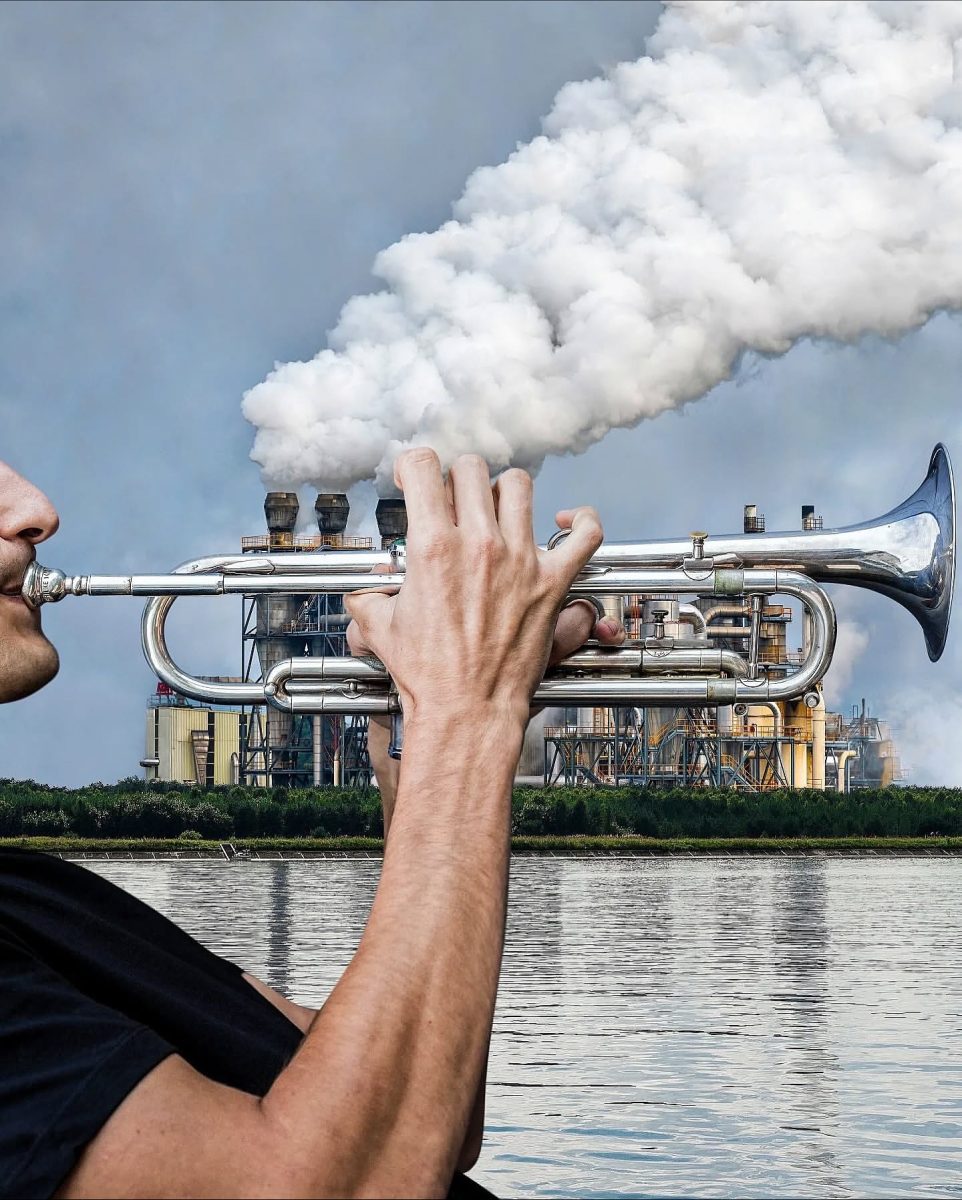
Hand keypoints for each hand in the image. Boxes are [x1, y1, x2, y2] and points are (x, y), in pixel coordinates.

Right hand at [345, 449, 603, 730]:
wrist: (466, 710)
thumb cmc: (427, 676)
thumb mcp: (379, 629)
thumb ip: (367, 600)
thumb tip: (362, 596)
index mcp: (433, 546)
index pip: (423, 466)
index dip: (413, 464)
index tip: (414, 478)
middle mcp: (478, 544)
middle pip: (471, 469)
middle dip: (456, 478)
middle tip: (452, 501)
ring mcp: (520, 559)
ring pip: (519, 485)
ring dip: (504, 491)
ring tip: (496, 509)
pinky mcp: (552, 582)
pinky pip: (585, 535)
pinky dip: (582, 521)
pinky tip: (568, 521)